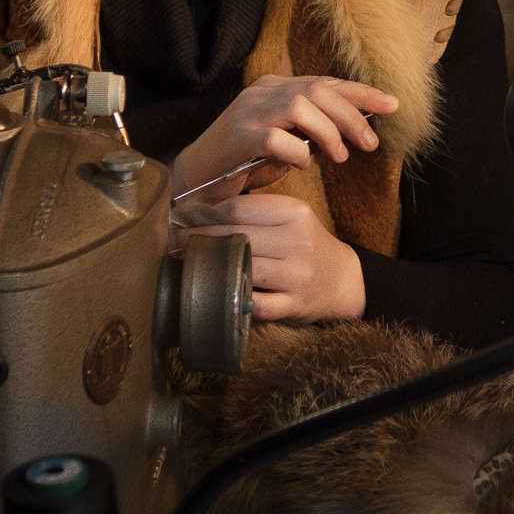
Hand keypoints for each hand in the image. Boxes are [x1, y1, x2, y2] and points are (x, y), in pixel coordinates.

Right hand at [170, 74, 397, 199]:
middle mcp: (263, 93)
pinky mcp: (238, 137)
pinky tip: (303, 166)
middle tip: (370, 144)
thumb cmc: (243, 162)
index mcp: (276, 88)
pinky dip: (298, 152)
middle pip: (319, 91)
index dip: (361, 93)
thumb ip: (312, 132)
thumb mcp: (285, 142)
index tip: (393, 105)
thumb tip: (352, 133)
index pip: (326, 82)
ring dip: (328, 133)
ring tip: (339, 157)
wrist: (195, 178)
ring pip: (302, 107)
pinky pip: (277, 139)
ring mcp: (249, 112)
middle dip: (352, 117)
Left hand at [175, 193, 364, 322]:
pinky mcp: (294, 305)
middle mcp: (297, 242)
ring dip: (210, 268)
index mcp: (294, 213)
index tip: (180, 218)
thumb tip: (199, 210)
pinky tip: (215, 294)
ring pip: (243, 267)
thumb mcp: (290, 217)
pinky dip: (234, 300)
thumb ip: (255, 212)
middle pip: (235, 236)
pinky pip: (256, 305)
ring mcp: (297, 276)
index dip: (203, 214)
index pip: (237, 209)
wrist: (341, 279)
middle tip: (171, 241)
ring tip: (186, 264)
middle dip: (198, 239)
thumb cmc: (306, 244)